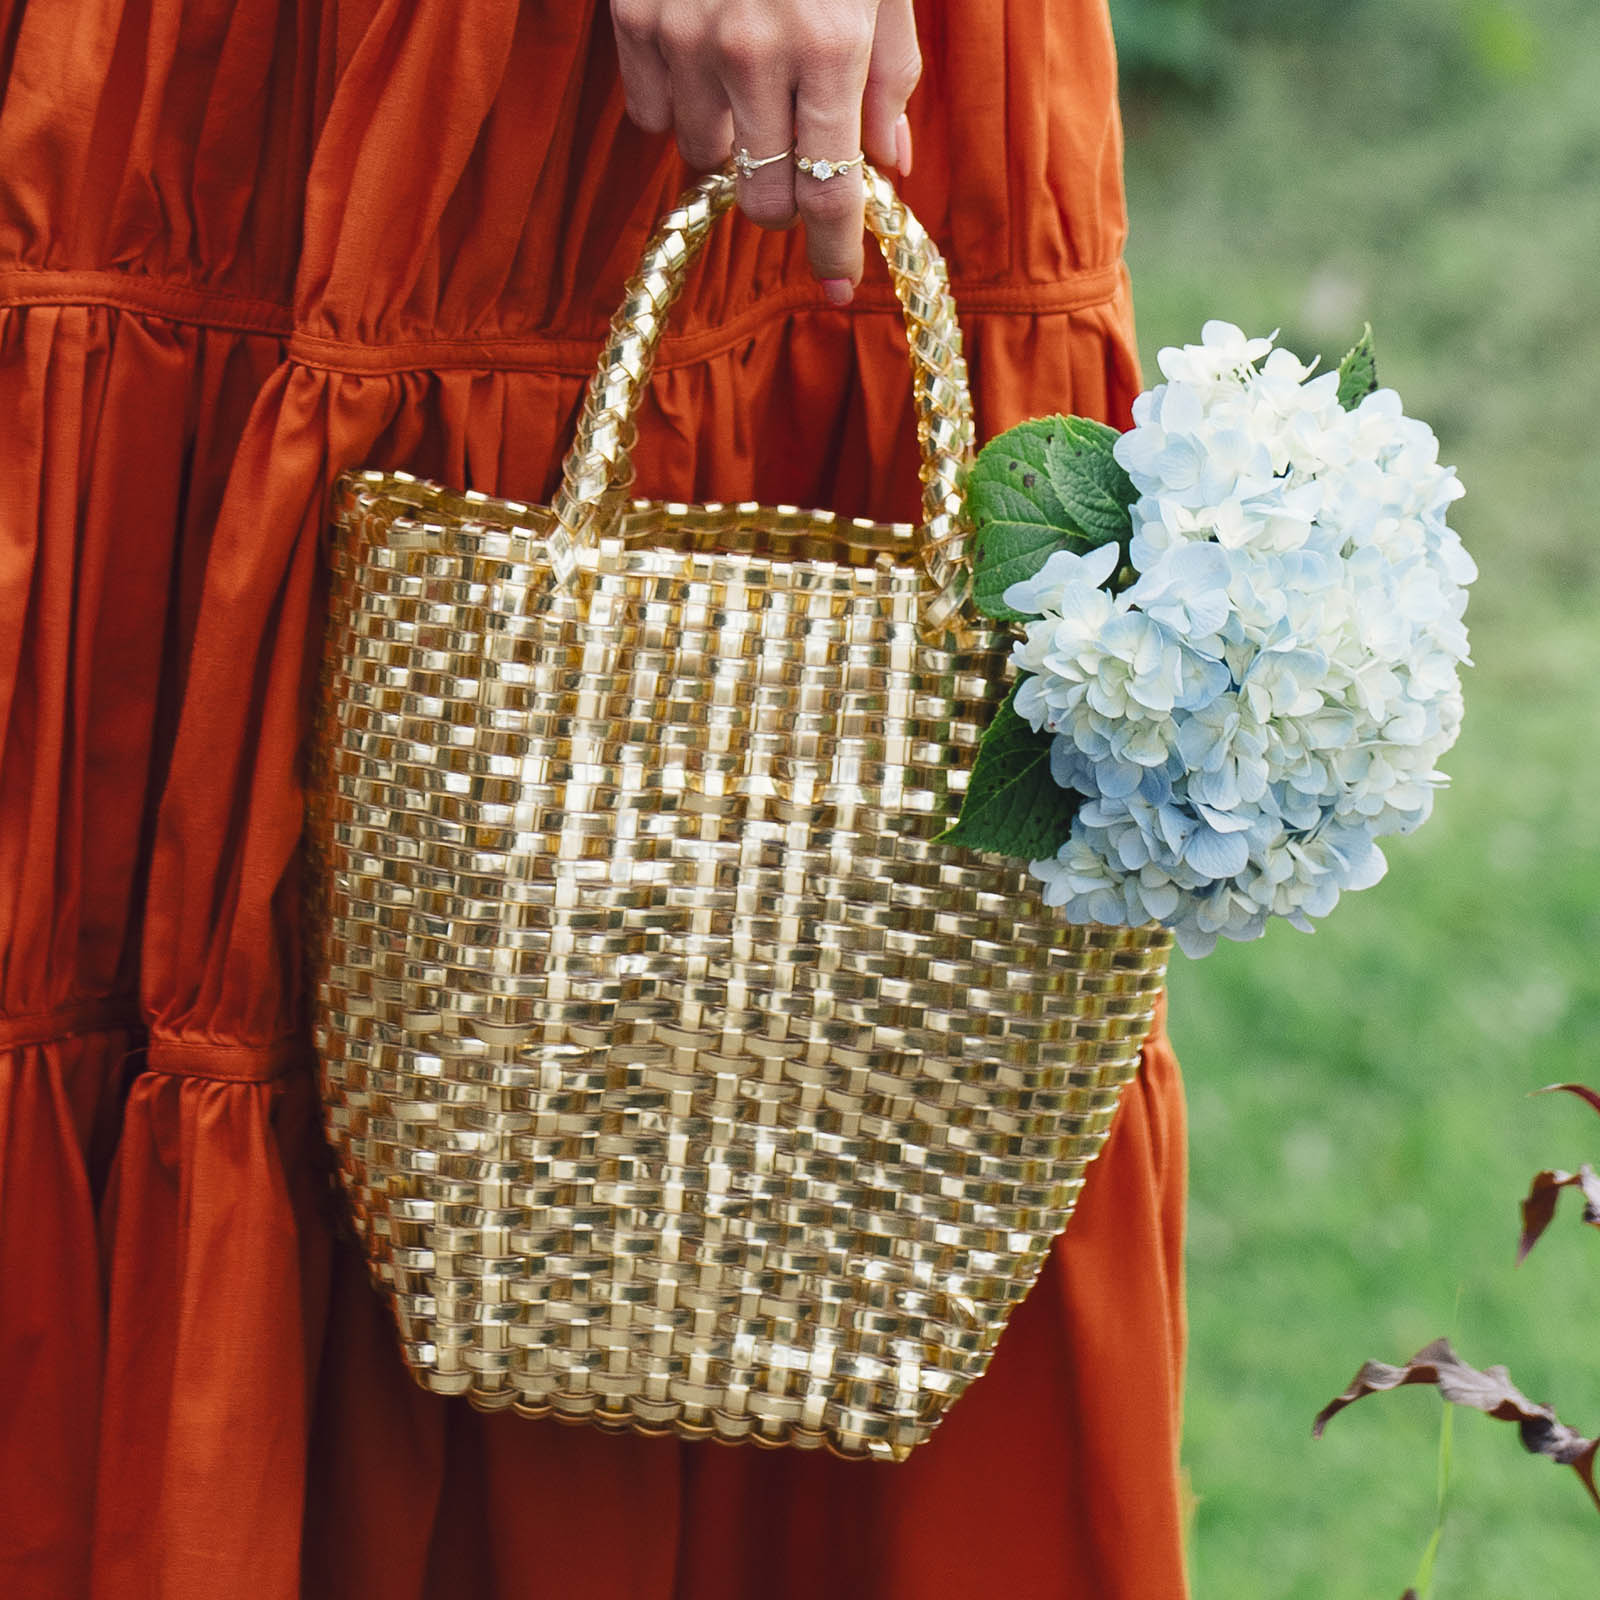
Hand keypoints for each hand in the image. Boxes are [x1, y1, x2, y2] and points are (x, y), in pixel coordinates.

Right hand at [611, 0, 919, 303]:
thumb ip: (888, 76)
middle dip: (784, 196)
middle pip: (761, 199)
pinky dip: (682, 106)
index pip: (831, 192)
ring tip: (749, 82)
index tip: (835, 288)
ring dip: (733, 143)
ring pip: (705, 161)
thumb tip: (891, 166)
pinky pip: (653, 117)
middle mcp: (752, 56)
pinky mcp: (632, 19)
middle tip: (796, 160)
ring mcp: (683, 40)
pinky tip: (703, 58)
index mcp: (829, 47)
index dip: (834, 252)